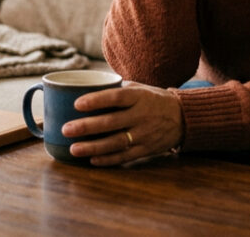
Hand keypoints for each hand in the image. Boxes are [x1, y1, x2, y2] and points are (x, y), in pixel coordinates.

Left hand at [61, 82, 183, 166]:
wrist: (183, 117)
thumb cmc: (153, 99)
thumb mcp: (139, 88)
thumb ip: (116, 90)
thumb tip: (85, 89)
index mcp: (139, 97)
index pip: (116, 97)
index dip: (96, 101)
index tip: (76, 104)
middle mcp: (142, 116)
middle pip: (112, 122)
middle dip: (87, 127)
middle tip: (66, 129)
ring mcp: (145, 135)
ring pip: (116, 143)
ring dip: (93, 147)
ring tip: (73, 149)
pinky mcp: (146, 150)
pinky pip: (125, 157)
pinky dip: (108, 160)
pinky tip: (92, 160)